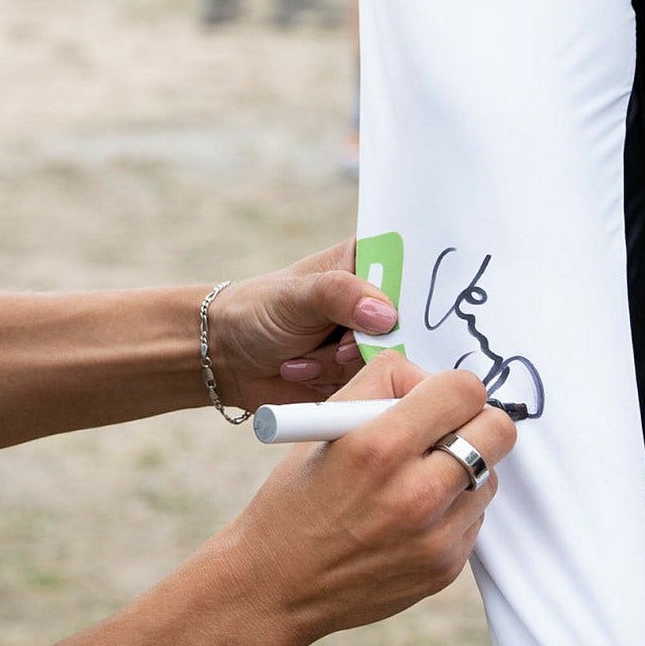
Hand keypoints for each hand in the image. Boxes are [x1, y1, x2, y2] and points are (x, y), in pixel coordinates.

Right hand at [200, 353, 516, 645]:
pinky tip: (412, 516)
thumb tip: (432, 378)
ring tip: (418, 478)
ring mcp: (436, 537)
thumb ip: (383, 383)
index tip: (439, 398)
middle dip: (475, 421)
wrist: (277, 586)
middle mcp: (415, 494)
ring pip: (490, 475)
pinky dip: (453, 510)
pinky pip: (475, 518)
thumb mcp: (322, 424)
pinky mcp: (445, 568)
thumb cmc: (295, 501)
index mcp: (380, 447)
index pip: (465, 390)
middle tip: (446, 430)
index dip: (453, 388)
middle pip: (498, 430)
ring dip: (463, 469)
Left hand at [205, 239, 399, 408]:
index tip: (395, 314)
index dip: (414, 293)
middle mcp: (377, 300)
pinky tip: (306, 370)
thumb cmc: (259, 311)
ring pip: (390, 358)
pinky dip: (336, 383)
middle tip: (338, 343)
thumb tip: (386, 315)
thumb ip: (341, 295)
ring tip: (304, 354)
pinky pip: (371, 384)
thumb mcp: (297, 295)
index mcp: (368, 262)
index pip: (413, 270)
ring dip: (343, 364)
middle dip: (372, 341)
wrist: (230, 359)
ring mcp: (371, 338)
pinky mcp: (362, 372)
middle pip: (411, 322)